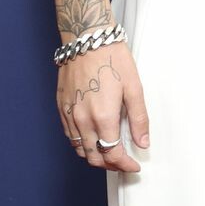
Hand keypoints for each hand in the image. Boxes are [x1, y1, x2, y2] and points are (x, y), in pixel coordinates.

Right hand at [56, 43, 148, 172]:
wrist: (86, 39)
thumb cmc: (113, 59)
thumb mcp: (134, 88)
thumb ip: (139, 119)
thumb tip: (143, 143)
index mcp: (103, 117)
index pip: (113, 154)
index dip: (124, 165)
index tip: (134, 166)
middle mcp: (82, 120)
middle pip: (94, 157)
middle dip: (110, 165)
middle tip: (123, 163)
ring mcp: (69, 114)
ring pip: (79, 149)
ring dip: (95, 156)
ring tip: (109, 153)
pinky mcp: (61, 106)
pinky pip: (69, 135)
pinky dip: (81, 144)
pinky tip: (92, 138)